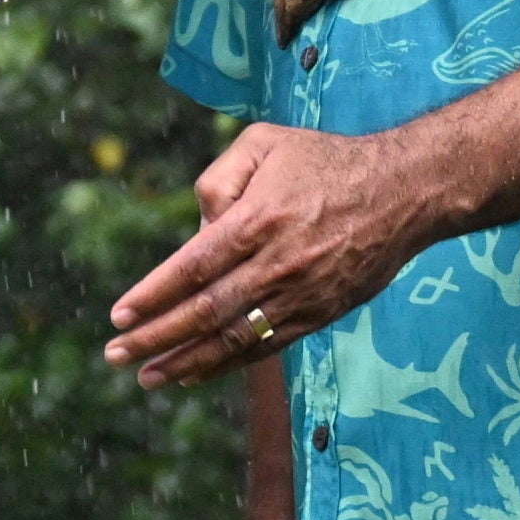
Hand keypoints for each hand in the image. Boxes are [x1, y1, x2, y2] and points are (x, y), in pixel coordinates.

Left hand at [106, 119, 422, 388]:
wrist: (404, 190)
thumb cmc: (325, 160)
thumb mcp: (264, 142)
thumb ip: (218, 178)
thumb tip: (197, 230)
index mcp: (257, 219)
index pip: (191, 268)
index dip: (152, 295)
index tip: (119, 315)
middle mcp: (277, 263)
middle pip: (205, 311)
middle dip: (156, 337)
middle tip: (116, 355)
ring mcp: (301, 294)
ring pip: (234, 338)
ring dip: (187, 361)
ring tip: (148, 377)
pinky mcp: (321, 313)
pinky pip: (268, 345)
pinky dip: (229, 363)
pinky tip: (196, 372)